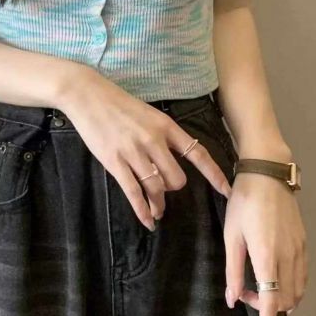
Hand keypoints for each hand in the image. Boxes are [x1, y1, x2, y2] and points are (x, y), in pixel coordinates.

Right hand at [61, 68, 231, 230]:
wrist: (89, 95)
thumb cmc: (118, 104)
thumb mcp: (149, 114)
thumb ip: (163, 134)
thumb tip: (175, 157)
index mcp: (166, 126)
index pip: (198, 154)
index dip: (214, 174)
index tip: (226, 190)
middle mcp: (154, 140)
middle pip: (177, 178)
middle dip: (173, 189)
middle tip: (165, 191)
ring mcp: (134, 152)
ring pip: (156, 188)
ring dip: (159, 204)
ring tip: (157, 211)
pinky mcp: (115, 162)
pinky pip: (134, 192)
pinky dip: (142, 210)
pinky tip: (147, 220)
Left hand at [223, 171, 307, 315]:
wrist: (268, 174)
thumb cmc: (243, 202)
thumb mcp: (231, 235)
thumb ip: (232, 269)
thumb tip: (232, 299)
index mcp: (267, 257)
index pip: (271, 303)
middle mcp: (288, 258)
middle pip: (285, 301)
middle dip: (266, 307)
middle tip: (243, 291)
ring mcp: (299, 251)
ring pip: (297, 291)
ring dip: (279, 298)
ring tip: (255, 282)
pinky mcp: (304, 243)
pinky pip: (302, 276)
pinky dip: (291, 286)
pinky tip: (275, 276)